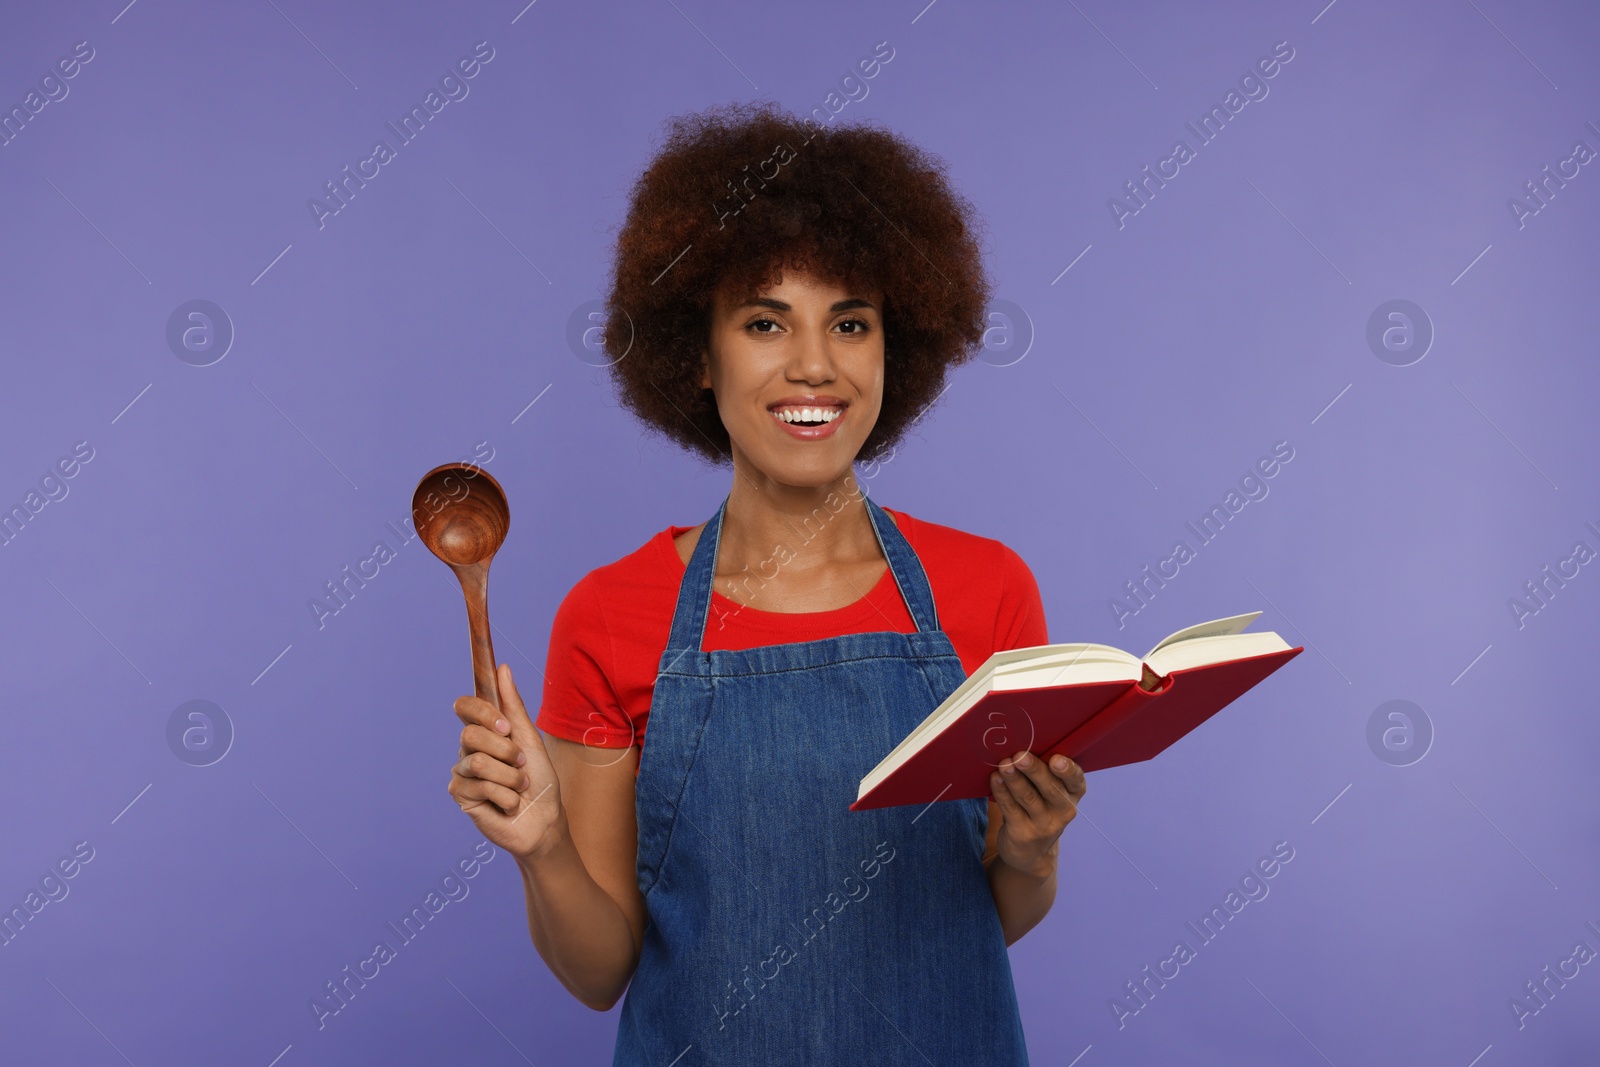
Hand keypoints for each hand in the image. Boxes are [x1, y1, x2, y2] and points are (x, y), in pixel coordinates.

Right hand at [448, 663, 562, 860]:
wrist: (545, 819)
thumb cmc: (540, 780)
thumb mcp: (531, 740)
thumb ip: (513, 706)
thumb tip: (502, 667)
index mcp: (485, 732)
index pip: (465, 707)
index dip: (481, 712)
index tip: (505, 726)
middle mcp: (469, 749)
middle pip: (471, 733)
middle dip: (506, 751)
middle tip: (520, 764)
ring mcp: (462, 772)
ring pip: (478, 762)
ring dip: (510, 777)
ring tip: (518, 788)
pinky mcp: (461, 796)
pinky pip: (480, 786)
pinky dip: (505, 797)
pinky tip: (507, 805)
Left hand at [989, 750, 1085, 879]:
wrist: (1031, 853)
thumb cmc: (1040, 808)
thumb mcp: (1050, 794)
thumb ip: (1044, 772)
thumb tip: (1023, 745)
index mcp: (1073, 793)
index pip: (1076, 780)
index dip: (1067, 770)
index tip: (1056, 760)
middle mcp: (1064, 810)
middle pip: (1050, 788)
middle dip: (1034, 770)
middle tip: (1020, 756)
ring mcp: (1044, 825)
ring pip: (1028, 797)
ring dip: (1014, 779)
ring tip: (1004, 764)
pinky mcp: (1023, 833)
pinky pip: (1010, 809)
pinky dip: (1001, 792)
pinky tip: (995, 778)